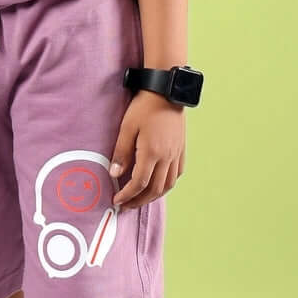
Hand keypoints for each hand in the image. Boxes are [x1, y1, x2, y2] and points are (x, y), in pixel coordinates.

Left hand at [109, 90, 185, 210]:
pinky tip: (159, 184)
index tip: (117, 200)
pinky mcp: (181, 149)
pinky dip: (167, 184)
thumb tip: (115, 174)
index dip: (127, 195)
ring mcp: (176, 154)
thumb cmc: (144, 107)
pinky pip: (177, 174)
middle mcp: (167, 157)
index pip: (139, 183)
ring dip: (153, 196)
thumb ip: (121, 153)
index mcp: (152, 153)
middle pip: (154, 189)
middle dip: (139, 200)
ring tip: (140, 199)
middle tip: (126, 205)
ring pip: (168, 185)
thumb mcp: (127, 128)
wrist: (166, 92)